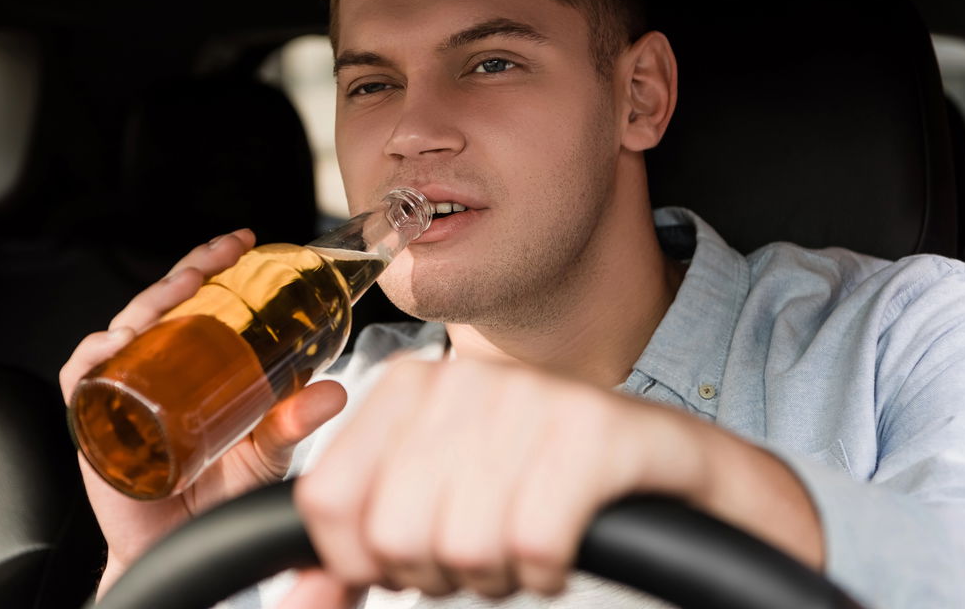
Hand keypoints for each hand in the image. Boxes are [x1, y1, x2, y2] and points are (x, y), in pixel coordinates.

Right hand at [58, 229, 347, 598]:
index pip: (197, 301)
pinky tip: (117, 344)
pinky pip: (79, 378)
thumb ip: (294, 423)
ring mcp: (121, 391)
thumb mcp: (265, 452)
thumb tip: (333, 392)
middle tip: (216, 259)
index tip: (242, 243)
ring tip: (178, 291)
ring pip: (121, 329)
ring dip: (146, 304)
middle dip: (185, 273)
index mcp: (192, 365)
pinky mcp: (92, 421)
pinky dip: (93, 356)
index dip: (213, 266)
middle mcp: (155, 370)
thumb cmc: (217, 496)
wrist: (179, 545)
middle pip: (158, 305)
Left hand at [286, 355, 821, 605]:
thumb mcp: (434, 511)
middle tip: (487, 544)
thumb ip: (355, 558)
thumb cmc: (537, 489)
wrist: (670, 472)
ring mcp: (532, 397)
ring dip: (501, 573)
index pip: (325, 503)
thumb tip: (294, 600)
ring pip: (464, 547)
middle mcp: (462, 378)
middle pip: (392, 534)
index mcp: (406, 387)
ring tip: (526, 538)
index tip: (414, 554)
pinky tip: (565, 542)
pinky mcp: (597, 431)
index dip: (364, 560)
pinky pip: (534, 543)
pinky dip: (548, 570)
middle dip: (440, 572)